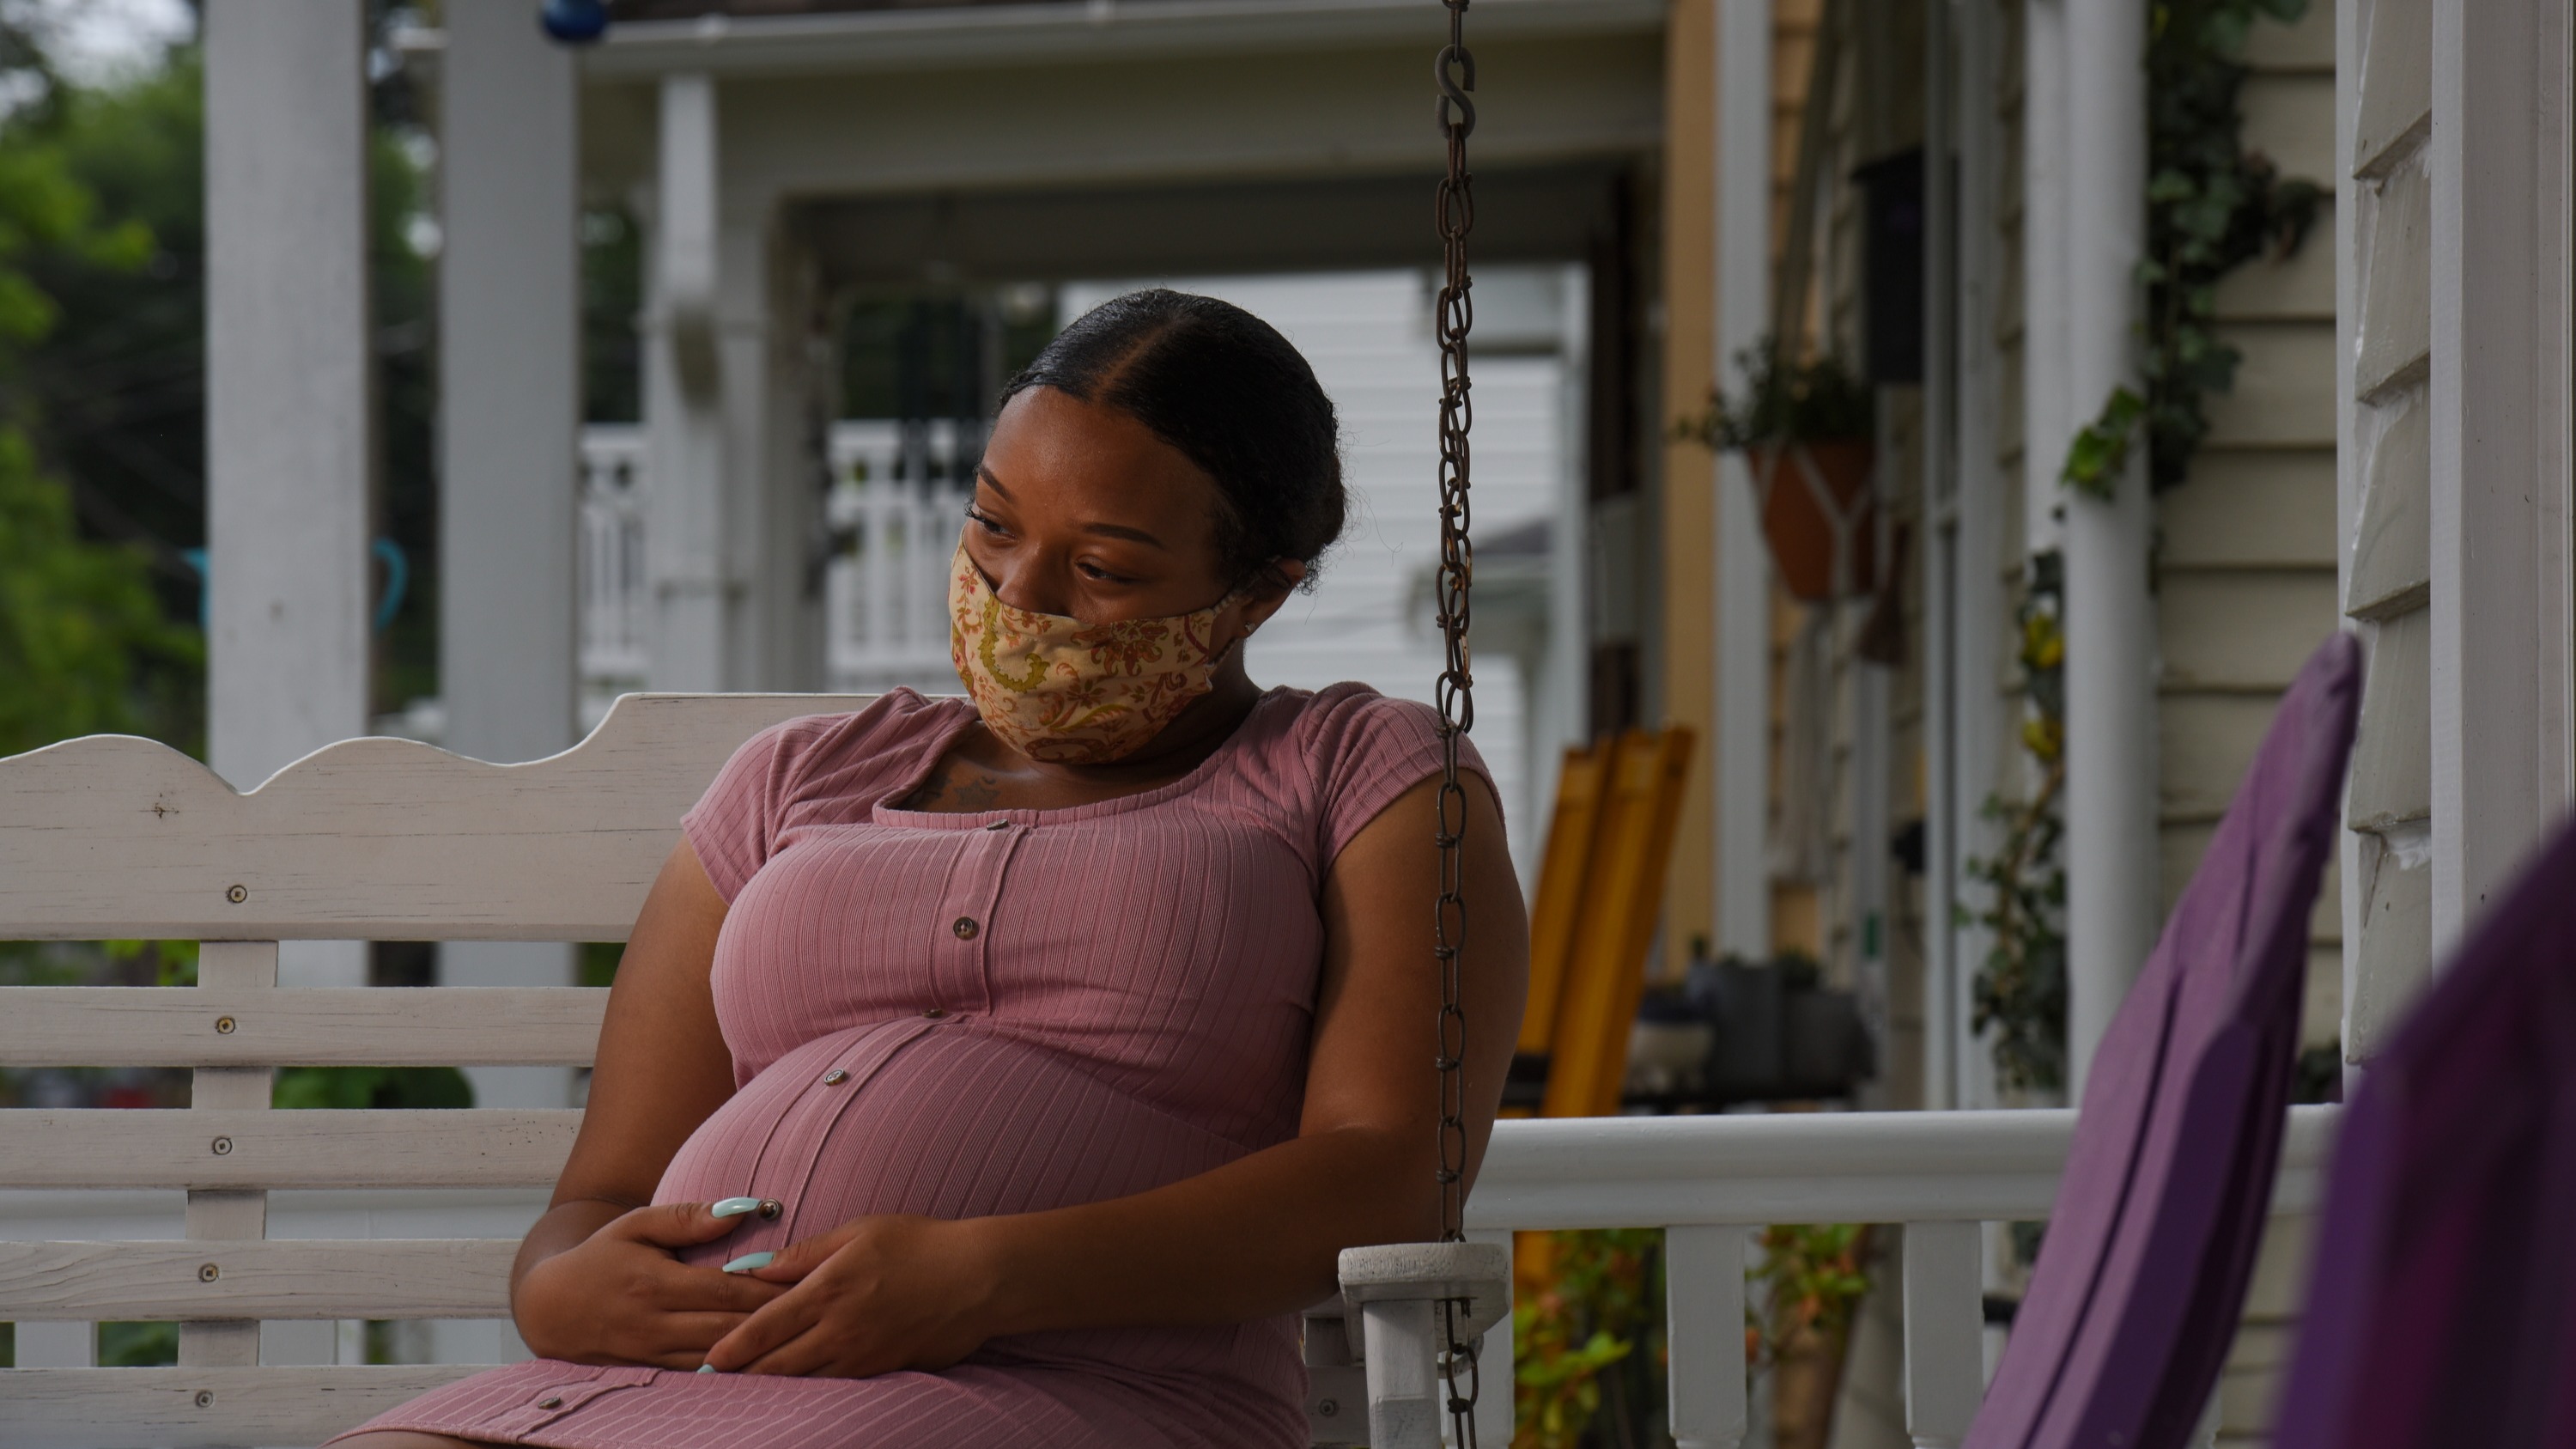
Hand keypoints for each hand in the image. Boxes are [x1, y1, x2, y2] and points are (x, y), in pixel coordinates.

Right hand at [515, 1201, 790, 1368]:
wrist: (550, 1308)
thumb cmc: (601, 1257)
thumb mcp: (636, 1225)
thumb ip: (687, 1218)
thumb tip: (740, 1209)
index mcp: (655, 1284)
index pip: (724, 1292)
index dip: (765, 1291)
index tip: (804, 1283)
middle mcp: (654, 1324)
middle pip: (727, 1329)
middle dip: (772, 1323)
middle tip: (814, 1312)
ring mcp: (652, 1353)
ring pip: (716, 1359)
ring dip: (757, 1352)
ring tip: (798, 1338)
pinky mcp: (651, 1371)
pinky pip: (699, 1375)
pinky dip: (732, 1370)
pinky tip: (762, 1361)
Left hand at [703, 1214, 1003, 1376]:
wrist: (980, 1278)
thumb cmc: (922, 1244)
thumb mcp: (861, 1232)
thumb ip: (806, 1253)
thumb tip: (758, 1267)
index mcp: (828, 1290)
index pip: (765, 1325)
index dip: (731, 1347)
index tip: (708, 1360)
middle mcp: (840, 1330)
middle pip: (777, 1364)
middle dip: (743, 1375)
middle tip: (714, 1381)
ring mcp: (863, 1355)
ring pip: (803, 1381)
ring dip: (772, 1386)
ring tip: (746, 1388)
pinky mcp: (883, 1370)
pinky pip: (835, 1386)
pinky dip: (809, 1388)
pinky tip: (796, 1388)